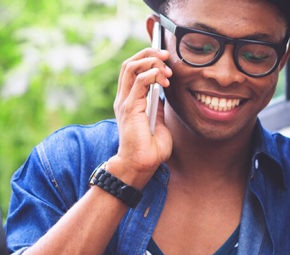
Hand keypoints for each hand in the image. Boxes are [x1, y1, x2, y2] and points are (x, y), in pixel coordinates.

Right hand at [110, 48, 172, 187]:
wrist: (140, 166)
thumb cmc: (149, 150)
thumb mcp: (158, 122)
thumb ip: (157, 107)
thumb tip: (162, 94)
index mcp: (128, 100)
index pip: (132, 69)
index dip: (147, 57)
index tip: (165, 58)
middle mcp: (123, 98)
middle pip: (129, 63)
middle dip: (149, 53)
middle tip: (166, 55)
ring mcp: (124, 102)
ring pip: (131, 67)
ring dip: (151, 62)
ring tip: (166, 70)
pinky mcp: (130, 108)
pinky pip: (139, 82)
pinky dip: (152, 75)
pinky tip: (163, 80)